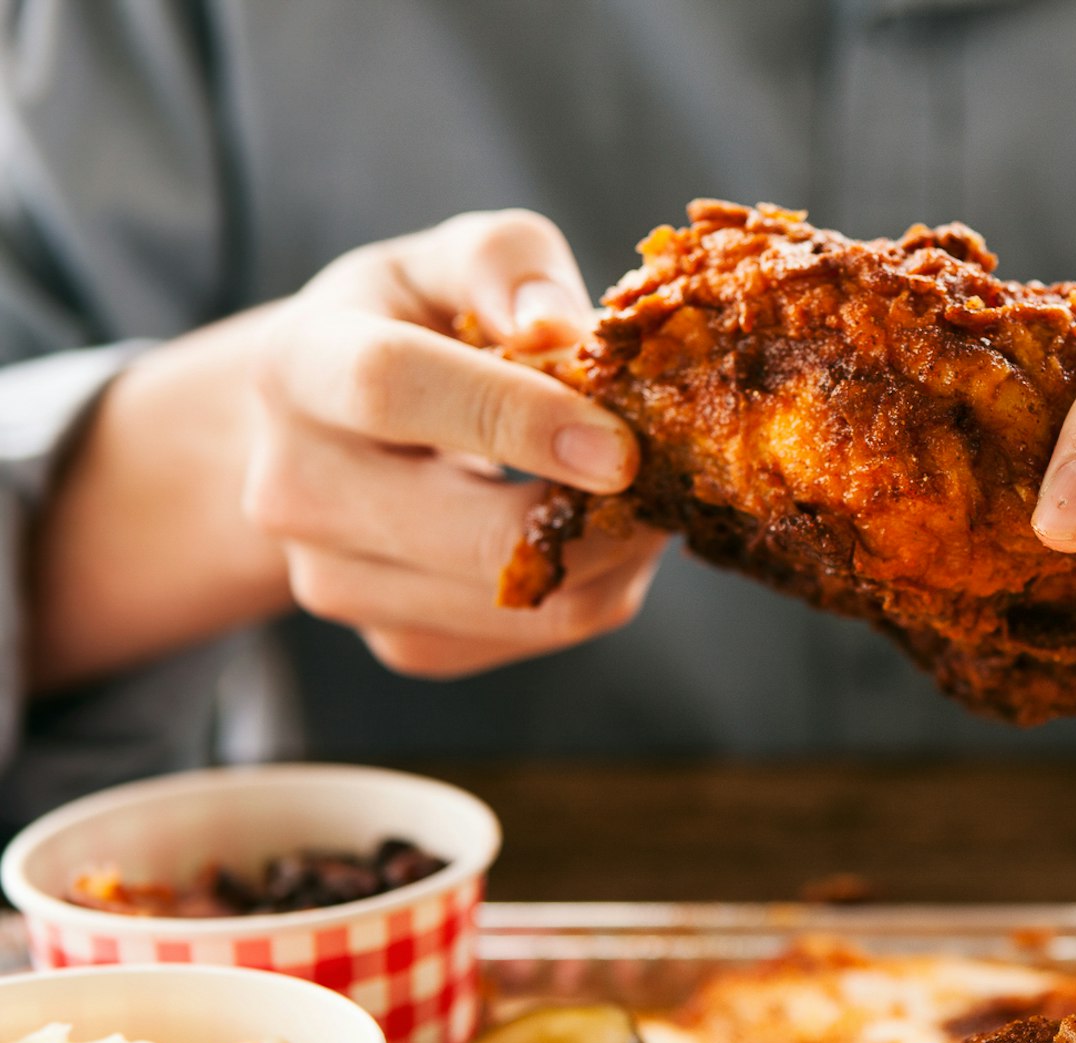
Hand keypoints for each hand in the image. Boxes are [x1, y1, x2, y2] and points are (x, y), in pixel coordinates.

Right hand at [241, 209, 661, 676]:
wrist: (324, 430)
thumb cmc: (408, 326)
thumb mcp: (448, 261)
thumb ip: (506, 264)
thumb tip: (562, 329)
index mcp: (300, 364)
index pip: (393, 389)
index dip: (516, 417)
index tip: (621, 446)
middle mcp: (295, 487)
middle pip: (469, 536)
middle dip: (596, 515)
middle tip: (671, 475)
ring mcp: (337, 580)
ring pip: (519, 602)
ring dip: (610, 555)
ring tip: (638, 495)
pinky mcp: (397, 640)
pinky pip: (528, 638)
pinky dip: (591, 591)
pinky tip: (596, 535)